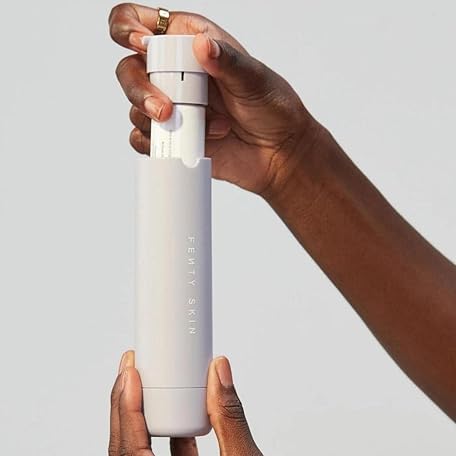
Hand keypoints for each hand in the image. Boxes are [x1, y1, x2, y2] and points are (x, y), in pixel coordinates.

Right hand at [109, 4, 319, 198]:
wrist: (278, 152)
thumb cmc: (271, 108)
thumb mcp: (254, 78)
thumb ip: (227, 61)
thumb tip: (202, 45)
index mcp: (189, 44)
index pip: (139, 22)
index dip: (127, 28)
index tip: (141, 45)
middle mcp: (174, 74)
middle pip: (129, 70)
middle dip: (139, 89)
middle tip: (165, 109)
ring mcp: (172, 106)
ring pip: (135, 108)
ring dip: (161, 122)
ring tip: (207, 128)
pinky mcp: (172, 137)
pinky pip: (143, 139)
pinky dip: (157, 144)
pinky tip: (187, 144)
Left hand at [109, 351, 261, 455]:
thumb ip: (230, 416)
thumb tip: (220, 372)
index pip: (131, 453)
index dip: (126, 410)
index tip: (130, 376)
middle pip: (126, 449)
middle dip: (124, 404)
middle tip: (130, 368)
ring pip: (138, 452)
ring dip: (137, 415)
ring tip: (142, 381)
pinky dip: (162, 430)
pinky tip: (172, 408)